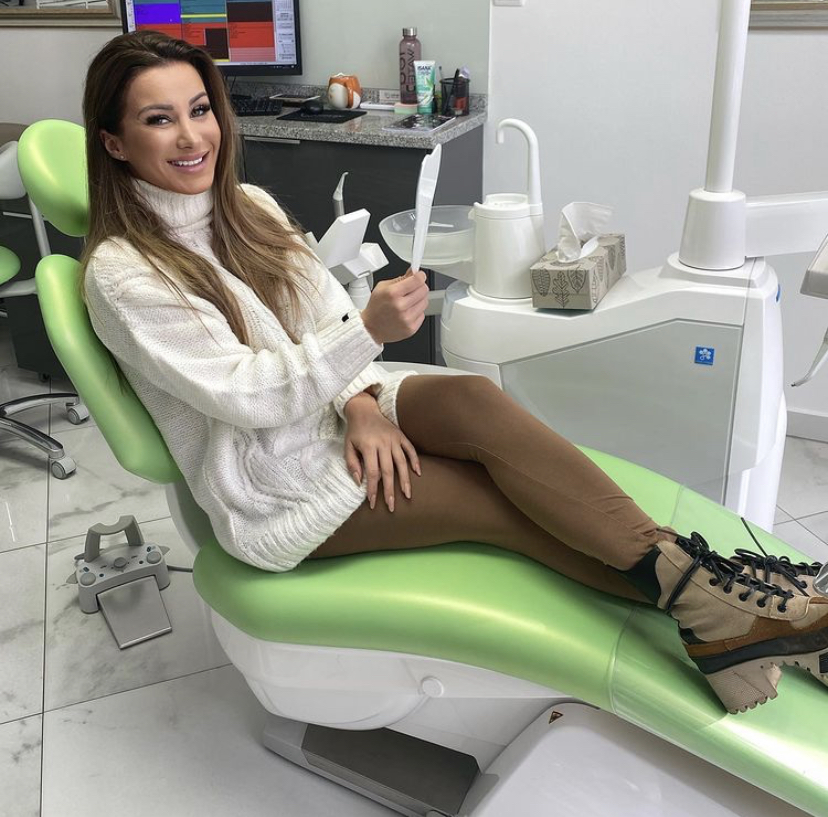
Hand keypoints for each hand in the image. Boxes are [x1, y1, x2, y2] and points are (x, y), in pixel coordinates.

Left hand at [344, 394, 420, 511]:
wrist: (364, 410)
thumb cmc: (355, 431)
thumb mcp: (348, 446)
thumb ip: (352, 464)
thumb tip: (359, 481)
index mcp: (368, 446)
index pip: (372, 472)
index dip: (372, 489)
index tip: (373, 503)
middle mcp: (383, 443)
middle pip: (388, 471)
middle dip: (389, 490)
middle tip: (391, 506)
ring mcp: (394, 439)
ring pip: (401, 463)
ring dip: (405, 480)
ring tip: (407, 495)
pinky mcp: (401, 435)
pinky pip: (410, 449)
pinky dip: (415, 461)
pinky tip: (418, 474)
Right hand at [361, 269, 428, 343]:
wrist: (371, 328)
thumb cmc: (376, 308)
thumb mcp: (382, 287)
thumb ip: (400, 278)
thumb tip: (414, 272)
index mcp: (392, 293)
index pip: (417, 280)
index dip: (420, 276)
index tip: (419, 276)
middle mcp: (401, 306)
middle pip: (424, 290)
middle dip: (419, 287)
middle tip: (411, 290)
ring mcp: (407, 318)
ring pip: (425, 302)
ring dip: (419, 300)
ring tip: (407, 302)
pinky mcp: (411, 328)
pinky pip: (423, 314)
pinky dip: (417, 312)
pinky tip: (407, 312)